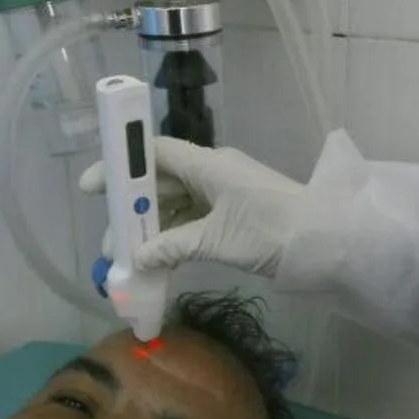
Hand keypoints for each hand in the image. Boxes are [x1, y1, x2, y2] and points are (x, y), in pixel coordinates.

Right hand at [79, 138, 304, 277]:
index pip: (154, 155)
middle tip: (111, 246)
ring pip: (175, 207)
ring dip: (151, 232)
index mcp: (208, 165)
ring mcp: (224, 195)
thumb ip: (174, 246)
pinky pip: (193, 223)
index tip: (92, 188)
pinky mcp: (234, 217)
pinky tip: (158, 263)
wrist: (326, 243)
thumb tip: (139, 256)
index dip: (120, 168)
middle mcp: (213, 173)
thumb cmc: (271, 231)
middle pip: (160, 185)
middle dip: (131, 214)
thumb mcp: (217, 240)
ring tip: (128, 262)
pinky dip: (174, 240)